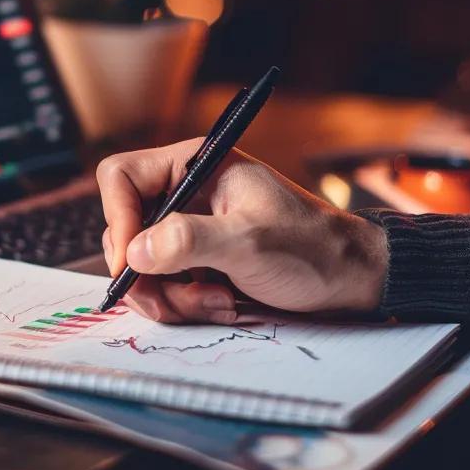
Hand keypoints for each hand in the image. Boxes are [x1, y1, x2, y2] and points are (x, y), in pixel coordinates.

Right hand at [96, 140, 387, 323]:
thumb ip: (189, 242)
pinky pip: (162, 284)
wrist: (352, 278)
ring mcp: (188, 228)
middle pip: (125, 228)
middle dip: (147, 272)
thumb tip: (135, 252)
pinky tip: (223, 304)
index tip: (131, 263)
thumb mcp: (249, 242)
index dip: (118, 217)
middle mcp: (184, 193)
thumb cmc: (311, 247)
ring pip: (141, 265)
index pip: (121, 177)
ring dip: (171, 295)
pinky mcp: (195, 260)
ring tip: (218, 303)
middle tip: (173, 299)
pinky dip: (184, 304)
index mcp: (194, 166)